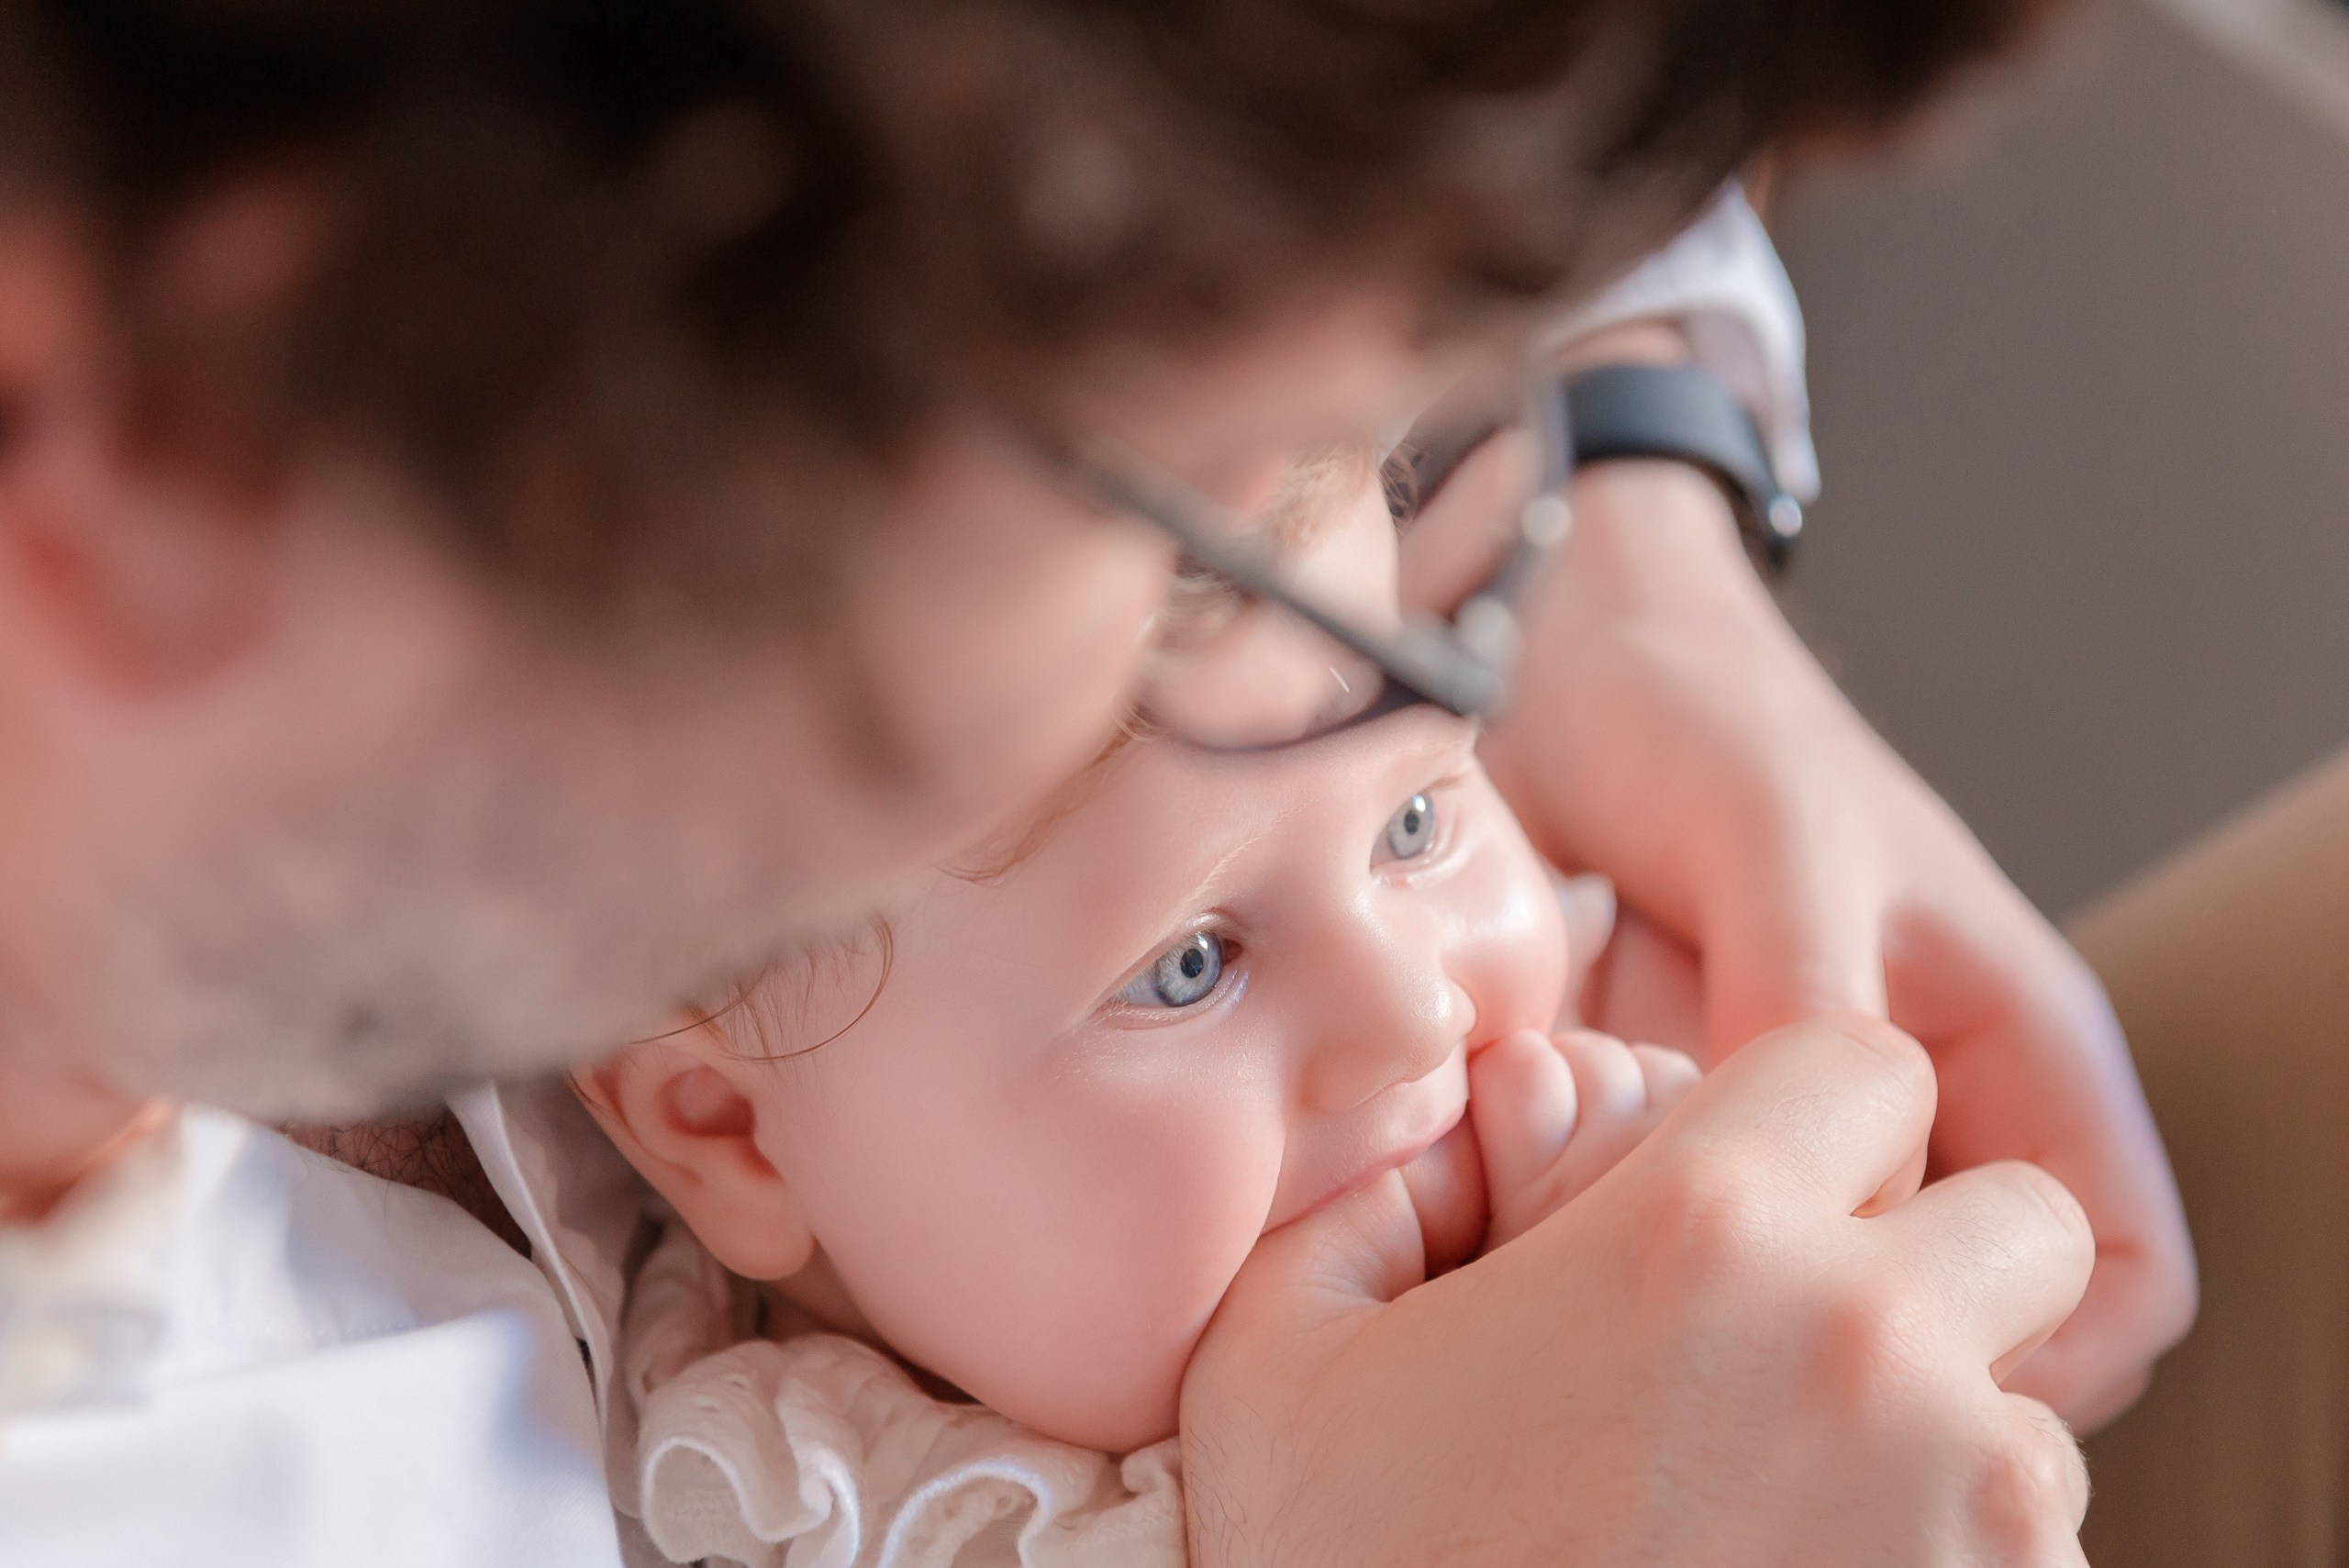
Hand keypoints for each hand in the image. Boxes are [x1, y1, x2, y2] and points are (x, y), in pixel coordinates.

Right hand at [1182, 1014, 2095, 1567]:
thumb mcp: (1278, 1354)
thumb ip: (1366, 1196)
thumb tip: (1446, 1131)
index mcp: (1707, 1232)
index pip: (1873, 1061)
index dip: (1814, 1108)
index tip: (1759, 1188)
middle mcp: (1876, 1355)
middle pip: (2024, 1224)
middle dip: (1939, 1261)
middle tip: (1811, 1343)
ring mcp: (1969, 1520)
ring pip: (2038, 1414)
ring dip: (1946, 1436)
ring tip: (1781, 1504)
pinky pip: (2034, 1557)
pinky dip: (1945, 1560)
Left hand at [1406, 446, 2194, 1430]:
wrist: (1553, 651)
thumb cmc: (1703, 713)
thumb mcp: (1780, 843)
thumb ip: (1812, 1003)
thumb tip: (1822, 1188)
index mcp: (2010, 1046)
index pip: (2117, 1273)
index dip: (2045, 1352)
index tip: (1893, 1371)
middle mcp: (1909, 1110)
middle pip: (1929, 1314)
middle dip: (1824, 1330)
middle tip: (1701, 1283)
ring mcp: (1780, 1128)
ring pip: (1774, 1290)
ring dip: (1683, 1275)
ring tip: (1582, 1173)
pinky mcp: (1658, 1125)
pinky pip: (1641, 1232)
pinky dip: (1584, 1219)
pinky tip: (1521, 1147)